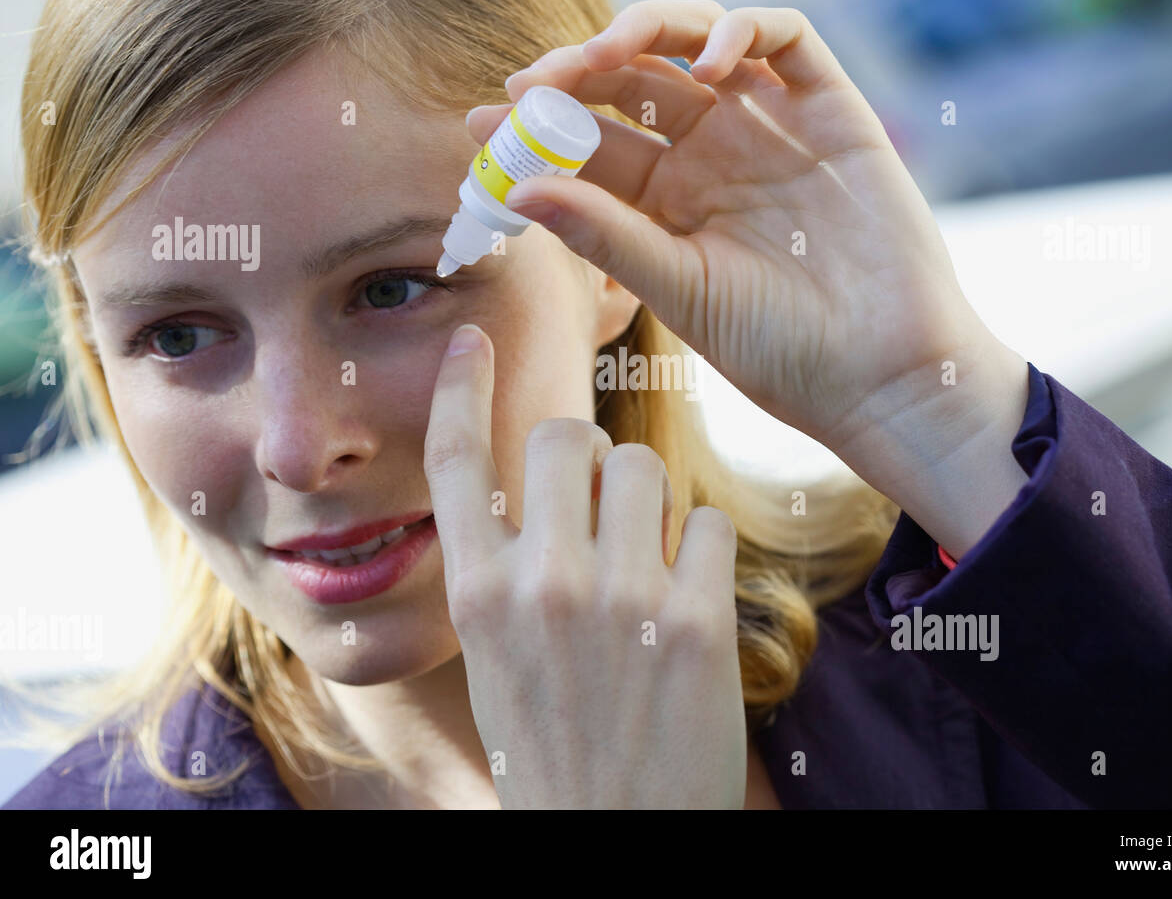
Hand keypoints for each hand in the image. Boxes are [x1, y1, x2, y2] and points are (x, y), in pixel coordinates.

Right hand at [423, 323, 747, 808]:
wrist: (613, 840)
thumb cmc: (555, 749)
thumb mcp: (497, 660)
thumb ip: (507, 574)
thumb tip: (544, 493)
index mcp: (477, 596)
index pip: (457, 462)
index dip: (463, 388)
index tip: (473, 341)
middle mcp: (539, 585)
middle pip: (570, 435)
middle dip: (590, 454)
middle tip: (604, 502)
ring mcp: (618, 600)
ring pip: (644, 466)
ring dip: (650, 501)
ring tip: (648, 561)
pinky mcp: (692, 622)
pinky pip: (704, 521)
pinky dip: (700, 549)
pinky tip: (689, 599)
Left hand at [473, 0, 1030, 556]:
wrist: (883, 377)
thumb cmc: (780, 351)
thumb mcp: (680, 290)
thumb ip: (606, 235)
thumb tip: (520, 186)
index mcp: (669, 206)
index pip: (592, 147)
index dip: (540, 127)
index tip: (486, 121)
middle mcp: (712, 159)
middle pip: (632, 88)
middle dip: (577, 74)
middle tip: (535, 81)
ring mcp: (770, 130)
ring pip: (695, 47)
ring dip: (643, 36)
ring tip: (599, 58)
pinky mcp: (831, 111)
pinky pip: (785, 43)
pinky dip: (741, 33)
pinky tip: (705, 66)